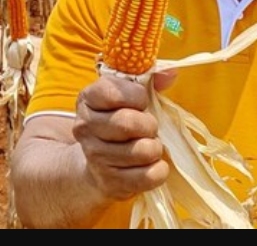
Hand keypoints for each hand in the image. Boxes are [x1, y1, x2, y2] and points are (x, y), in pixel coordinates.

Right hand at [72, 73, 173, 201]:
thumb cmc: (120, 120)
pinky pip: (148, 176)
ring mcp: (95, 156)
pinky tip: (152, 164)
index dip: (137, 96)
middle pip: (128, 123)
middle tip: (149, 127)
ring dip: (155, 147)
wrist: (98, 164)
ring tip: (149, 145)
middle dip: (149, 124)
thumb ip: (150, 80)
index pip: (113, 92)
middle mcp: (84, 127)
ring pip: (142, 151)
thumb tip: (171, 74)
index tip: (142, 101)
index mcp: (87, 98)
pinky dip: (159, 170)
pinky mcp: (110, 182)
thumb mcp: (129, 95)